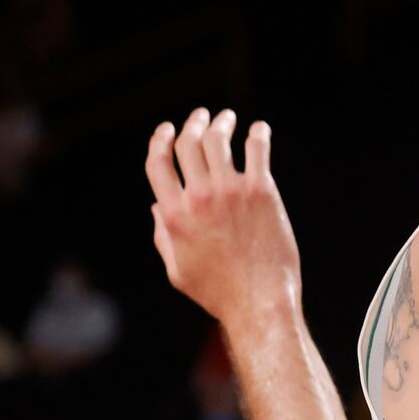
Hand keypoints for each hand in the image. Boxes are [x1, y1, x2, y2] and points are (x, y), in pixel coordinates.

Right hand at [144, 109, 299, 326]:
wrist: (260, 302)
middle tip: (201, 117)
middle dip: (192, 123)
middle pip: (188, 143)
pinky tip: (259, 130)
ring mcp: (231, 191)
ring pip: (218, 140)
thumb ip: (163, 236)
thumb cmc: (219, 293)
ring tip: (227, 119)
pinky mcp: (261, 191)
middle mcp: (199, 198)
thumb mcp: (177, 271)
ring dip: (221, 123)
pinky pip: (257, 150)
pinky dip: (257, 134)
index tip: (166, 130)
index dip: (159, 140)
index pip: (158, 163)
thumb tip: (157, 208)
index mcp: (175, 215)